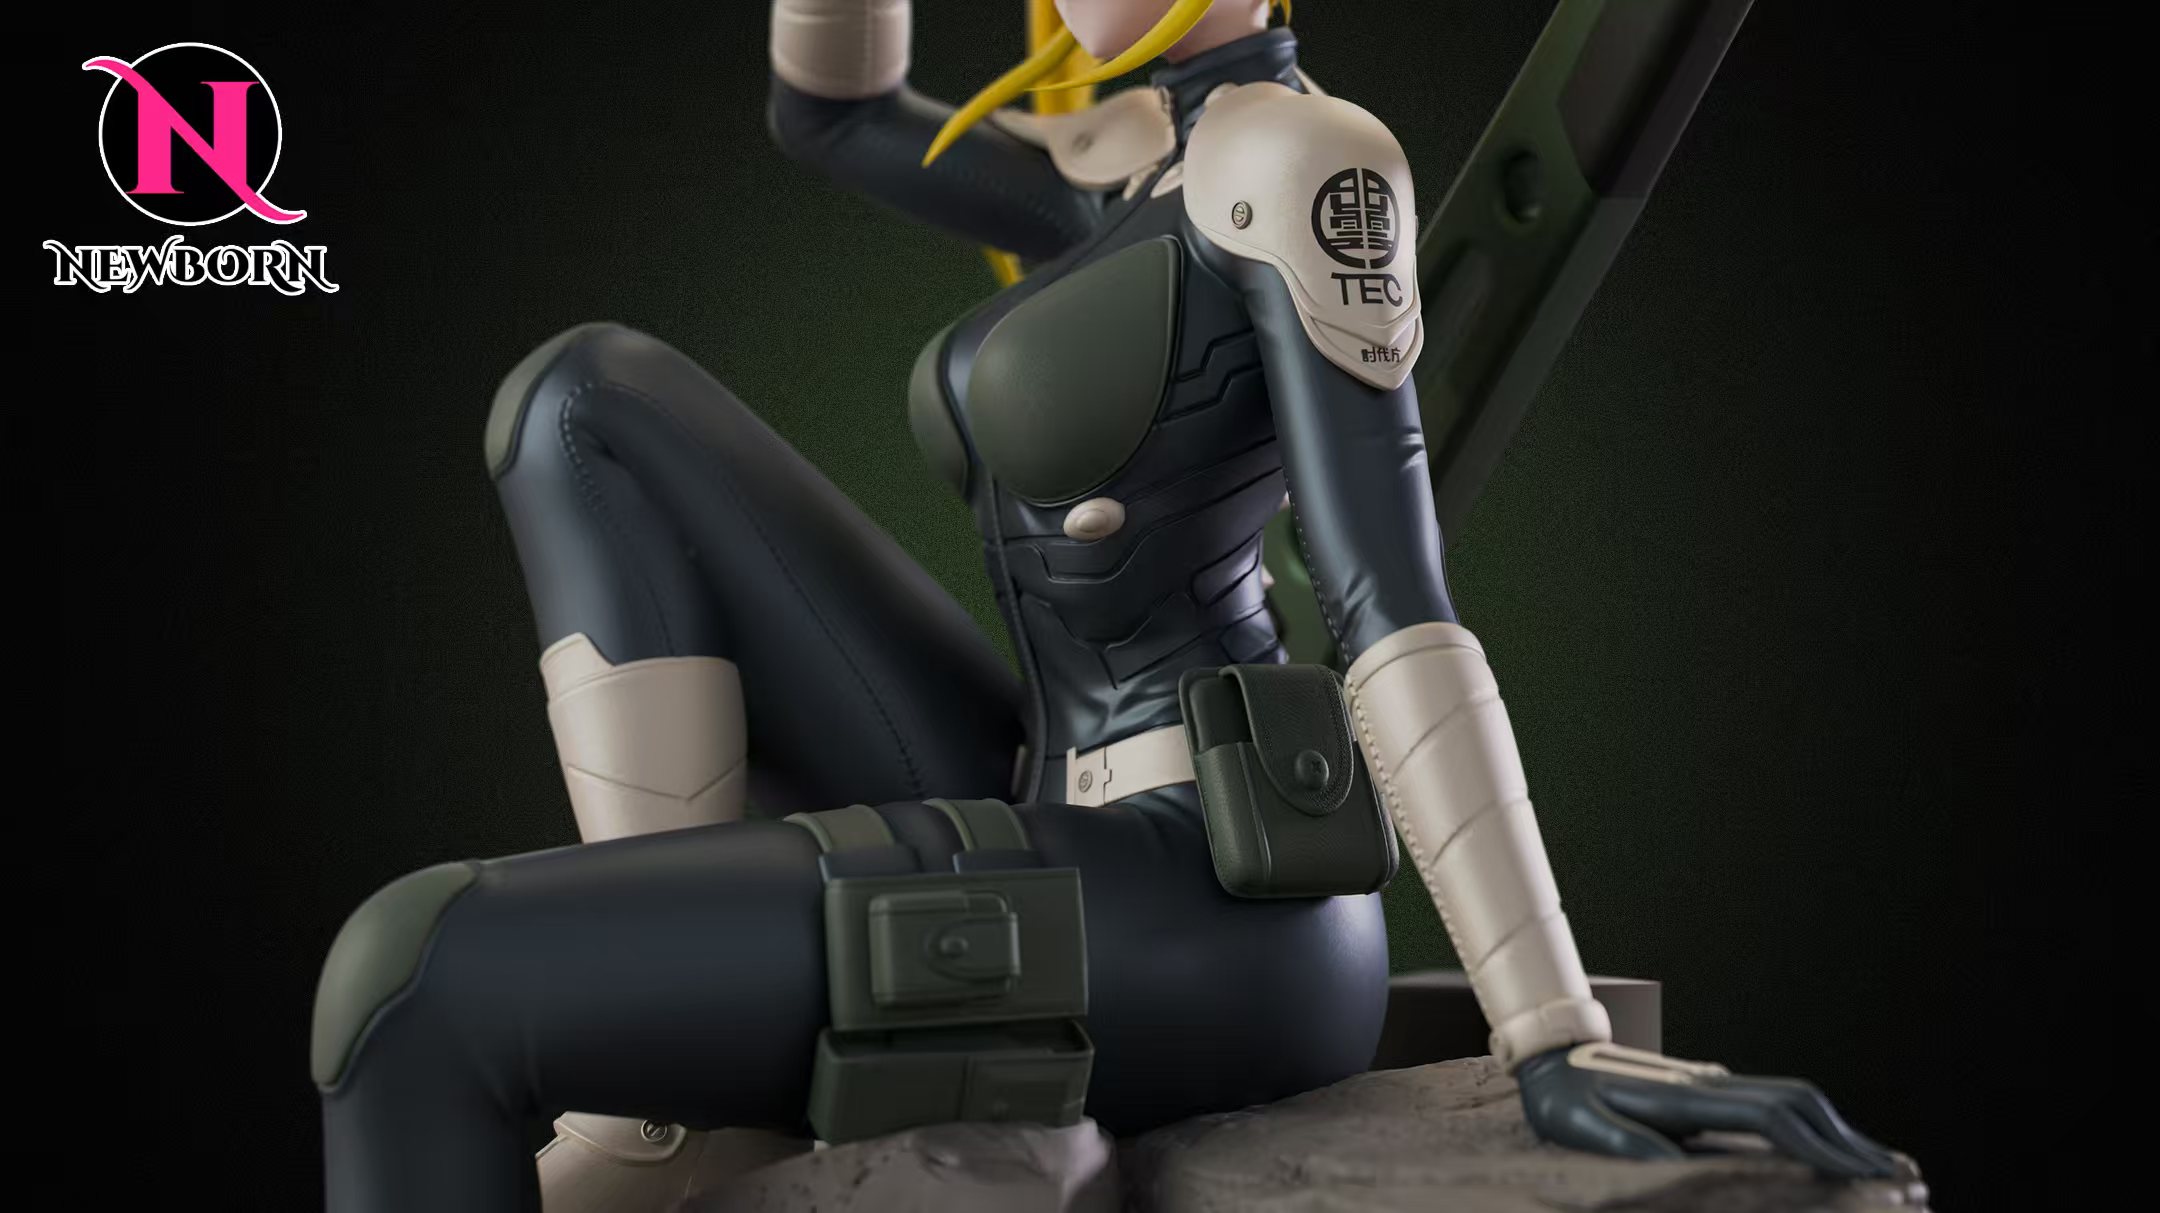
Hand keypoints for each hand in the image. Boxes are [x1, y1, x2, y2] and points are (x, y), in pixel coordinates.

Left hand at [1516, 1043, 1902, 1178]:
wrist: (1548, 1058)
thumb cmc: (1564, 1100)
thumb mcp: (1585, 1127)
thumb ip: (1630, 1145)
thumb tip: (1678, 1164)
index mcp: (1688, 1097)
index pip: (1772, 1117)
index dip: (1820, 1147)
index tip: (1863, 1176)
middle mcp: (1710, 1084)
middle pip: (1799, 1102)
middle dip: (1850, 1140)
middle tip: (1901, 1179)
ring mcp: (1713, 1084)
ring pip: (1794, 1099)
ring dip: (1841, 1131)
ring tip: (1885, 1166)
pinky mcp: (1711, 1093)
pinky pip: (1773, 1106)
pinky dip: (1814, 1126)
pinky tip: (1831, 1149)